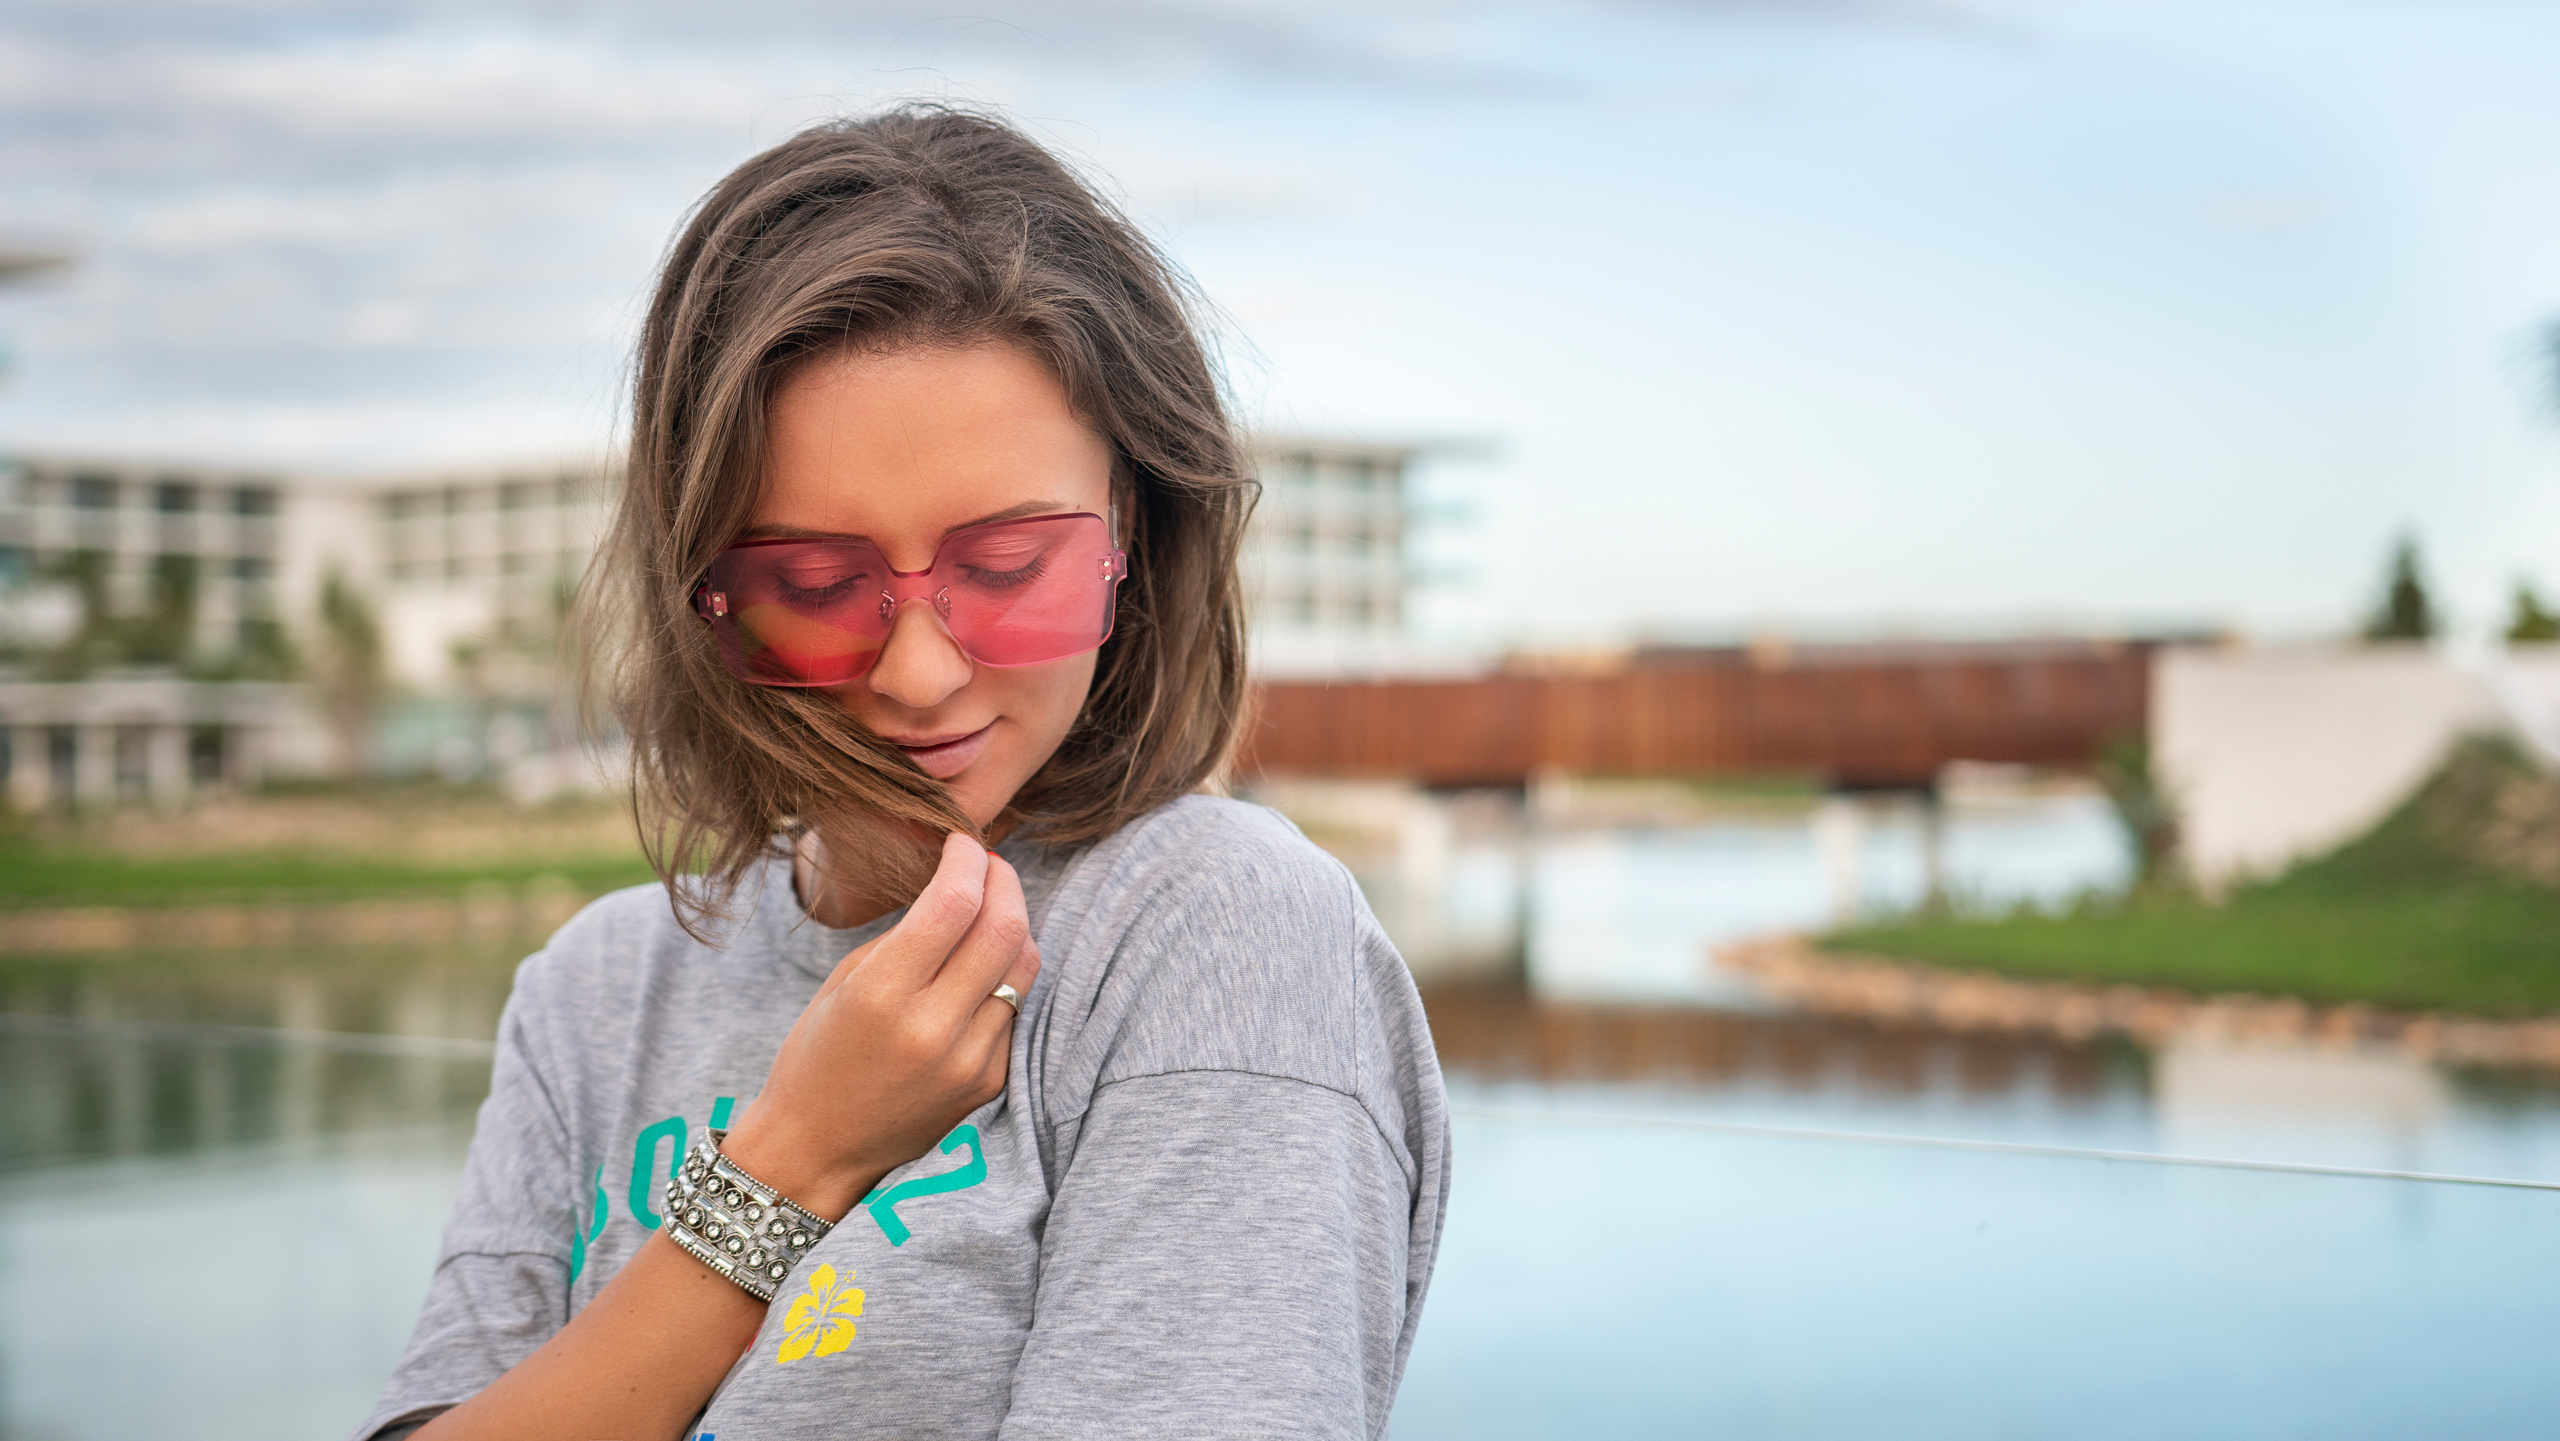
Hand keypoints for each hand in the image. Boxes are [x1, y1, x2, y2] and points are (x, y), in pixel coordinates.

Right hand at [720, 832, 1039, 1218]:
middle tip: (990, 865)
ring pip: (1024, 966)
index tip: (963, 843)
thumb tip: (960, 884)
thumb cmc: (817, 1054)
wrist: (818, 1148)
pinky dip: (1003, 977)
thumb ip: (907, 934)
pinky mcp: (988, 1081)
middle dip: (1005, 881)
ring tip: (990, 909)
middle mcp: (933, 1028)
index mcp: (883, 995)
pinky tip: (977, 971)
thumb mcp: (846, 981)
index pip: (955, 903)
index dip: (968, 859)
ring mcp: (968, 1060)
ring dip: (1013, 925)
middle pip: (1005, 928)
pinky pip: (1014, 1008)